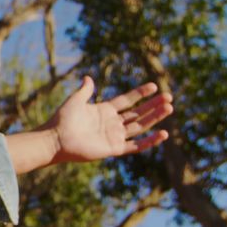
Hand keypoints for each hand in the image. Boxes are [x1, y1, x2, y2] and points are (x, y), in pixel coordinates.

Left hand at [45, 76, 172, 163]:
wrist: (56, 139)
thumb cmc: (62, 119)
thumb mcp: (75, 100)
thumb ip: (85, 90)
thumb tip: (88, 77)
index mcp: (104, 110)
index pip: (127, 100)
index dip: (141, 93)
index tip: (155, 86)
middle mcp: (112, 123)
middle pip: (138, 113)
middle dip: (153, 105)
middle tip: (169, 97)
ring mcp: (114, 136)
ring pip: (140, 126)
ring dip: (155, 118)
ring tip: (169, 108)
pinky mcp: (114, 148)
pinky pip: (136, 145)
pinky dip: (150, 141)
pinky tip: (163, 133)